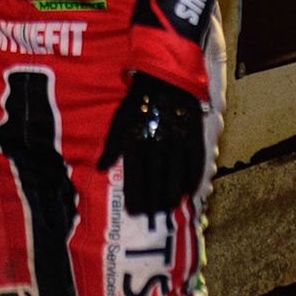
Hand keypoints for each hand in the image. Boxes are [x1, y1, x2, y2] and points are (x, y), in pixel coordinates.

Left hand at [97, 72, 205, 214]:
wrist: (166, 80)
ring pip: (174, 180)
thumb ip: (111, 146)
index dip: (135, 199)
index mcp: (135, 142)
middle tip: (150, 215)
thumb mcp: (119, 120)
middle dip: (152, 204)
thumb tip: (100, 169)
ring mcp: (177, 144)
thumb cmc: (138, 102)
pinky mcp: (194, 140)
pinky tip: (186, 193)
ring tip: (165, 208)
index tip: (134, 211)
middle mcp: (156, 146)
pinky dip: (191, 183)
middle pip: (154, 184)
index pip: (135, 180)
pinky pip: (194, 168)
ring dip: (169, 198)